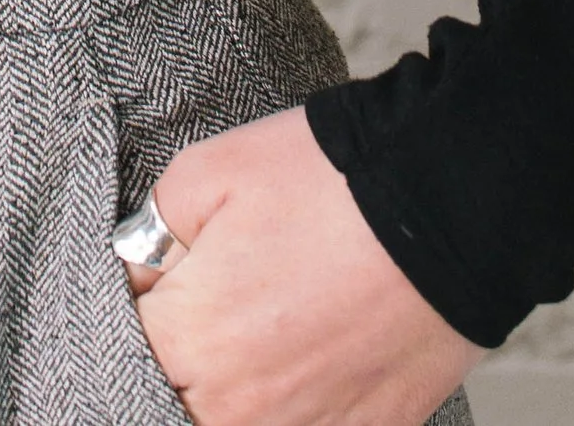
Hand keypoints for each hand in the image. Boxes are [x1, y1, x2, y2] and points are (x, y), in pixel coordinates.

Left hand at [124, 106, 481, 425]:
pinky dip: (294, 411)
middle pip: (175, 404)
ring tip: (268, 335)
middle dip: (182, 363)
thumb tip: (138, 278)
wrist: (446, 199)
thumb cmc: (326, 179)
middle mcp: (239, 410)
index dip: (143, 310)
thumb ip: (150, 237)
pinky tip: (310, 363)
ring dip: (235, 394)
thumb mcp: (204, 172)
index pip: (127, 350)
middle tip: (221, 309)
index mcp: (191, 344)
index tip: (165, 283)